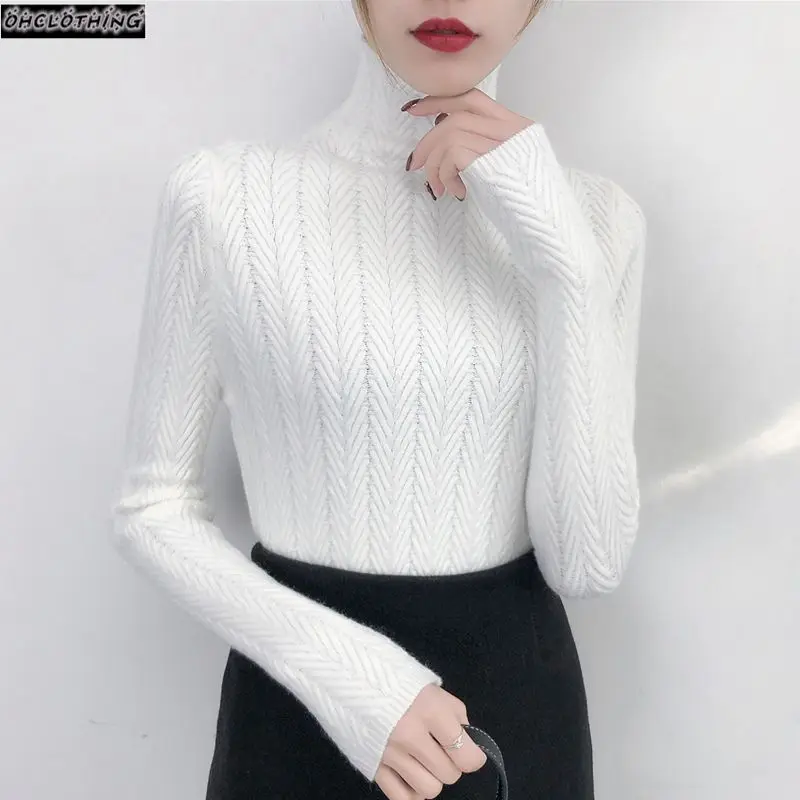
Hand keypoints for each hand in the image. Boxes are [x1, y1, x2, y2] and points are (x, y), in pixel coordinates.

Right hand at [375, 683, 487, 798]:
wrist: (359, 681)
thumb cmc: (404, 686)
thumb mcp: (436, 692)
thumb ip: (457, 717)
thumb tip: (467, 744)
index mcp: (431, 712)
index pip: (467, 756)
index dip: (473, 756)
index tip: (469, 751)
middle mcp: (411, 736)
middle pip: (449, 775)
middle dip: (450, 764)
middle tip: (440, 749)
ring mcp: (391, 754)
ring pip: (429, 790)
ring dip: (432, 778)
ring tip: (424, 761)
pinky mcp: (375, 767)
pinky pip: (403, 799)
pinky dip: (412, 791)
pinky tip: (410, 774)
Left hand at [403, 89, 533, 200]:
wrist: (543, 221)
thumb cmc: (521, 203)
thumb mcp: (504, 168)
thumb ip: (483, 149)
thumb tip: (443, 138)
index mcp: (517, 127)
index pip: (473, 99)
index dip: (441, 101)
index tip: (415, 110)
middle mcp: (511, 128)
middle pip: (457, 113)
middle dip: (429, 138)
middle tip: (415, 162)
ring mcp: (502, 141)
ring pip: (449, 133)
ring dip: (435, 164)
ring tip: (438, 187)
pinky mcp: (489, 157)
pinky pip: (451, 155)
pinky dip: (446, 175)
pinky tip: (457, 192)